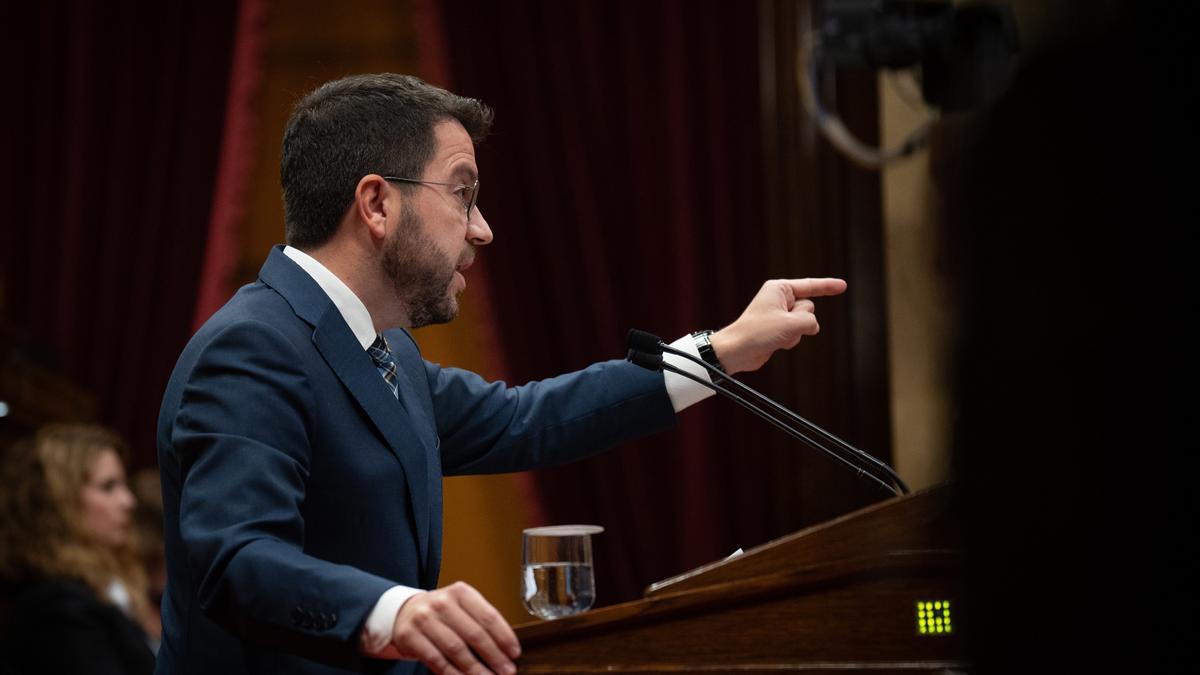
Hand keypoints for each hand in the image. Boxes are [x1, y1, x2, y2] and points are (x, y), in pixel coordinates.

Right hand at [390, 582, 519, 674]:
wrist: (404, 612)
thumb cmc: (441, 613)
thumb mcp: (461, 607)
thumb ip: (481, 622)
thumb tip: (506, 648)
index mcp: (461, 592)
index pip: (488, 616)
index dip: (504, 637)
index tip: (515, 653)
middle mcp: (442, 602)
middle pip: (474, 634)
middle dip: (494, 656)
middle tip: (507, 670)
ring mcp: (424, 619)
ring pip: (456, 649)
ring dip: (475, 668)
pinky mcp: (410, 636)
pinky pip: (436, 660)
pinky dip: (453, 673)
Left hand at [710, 278, 846, 373]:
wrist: (737, 351)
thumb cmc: (757, 332)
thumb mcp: (791, 323)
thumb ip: (810, 321)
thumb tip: (812, 327)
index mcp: (779, 289)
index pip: (810, 285)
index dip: (828, 286)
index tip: (843, 286)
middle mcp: (780, 299)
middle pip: (809, 308)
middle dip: (801, 320)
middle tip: (782, 326)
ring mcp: (780, 315)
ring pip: (805, 323)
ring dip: (795, 333)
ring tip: (776, 335)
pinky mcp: (779, 329)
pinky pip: (797, 333)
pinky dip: (790, 340)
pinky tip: (775, 343)